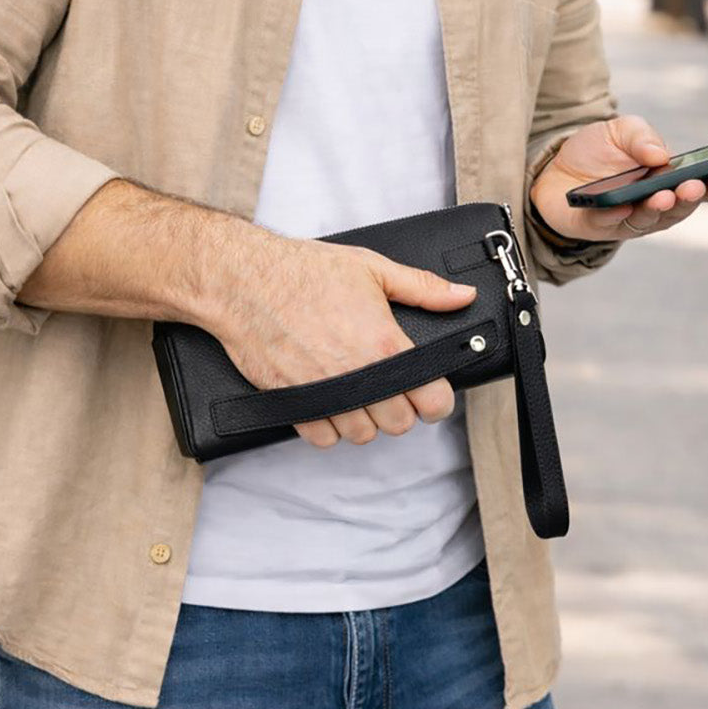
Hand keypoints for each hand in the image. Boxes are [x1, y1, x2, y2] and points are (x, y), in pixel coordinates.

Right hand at [203, 226, 477, 450]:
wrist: (245, 281)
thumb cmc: (305, 271)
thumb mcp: (372, 268)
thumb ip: (423, 288)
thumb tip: (462, 297)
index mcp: (384, 343)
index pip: (434, 401)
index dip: (436, 396)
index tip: (428, 387)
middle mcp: (358, 375)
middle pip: (400, 424)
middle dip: (400, 407)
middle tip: (388, 383)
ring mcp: (324, 394)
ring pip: (363, 435)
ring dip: (364, 418)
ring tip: (356, 389)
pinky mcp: (293, 404)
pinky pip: (324, 439)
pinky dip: (329, 426)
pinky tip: (329, 400)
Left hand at [529, 114, 707, 245]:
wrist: (553, 169)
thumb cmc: (597, 151)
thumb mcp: (620, 130)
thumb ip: (641, 135)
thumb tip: (661, 154)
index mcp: (668, 180)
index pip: (702, 186)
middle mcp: (654, 205)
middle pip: (680, 207)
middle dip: (689, 197)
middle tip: (694, 186)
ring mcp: (628, 219)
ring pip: (649, 220)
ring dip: (658, 209)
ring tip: (663, 196)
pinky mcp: (598, 226)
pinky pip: (610, 224)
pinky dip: (616, 216)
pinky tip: (622, 206)